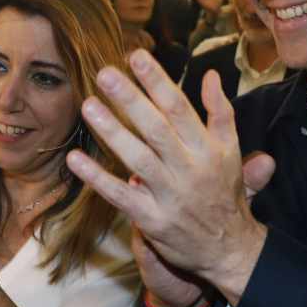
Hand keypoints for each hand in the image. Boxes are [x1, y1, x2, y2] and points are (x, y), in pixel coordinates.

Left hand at [66, 57, 267, 303]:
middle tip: (104, 73)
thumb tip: (211, 75)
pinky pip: (119, 196)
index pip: (179, 108)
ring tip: (88, 106)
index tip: (136, 56)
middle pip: (156, 129)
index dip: (157, 82)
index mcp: (208, 148)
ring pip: (137, 158)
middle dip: (130, 99)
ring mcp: (169, 195)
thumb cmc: (225, 193)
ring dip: (112, 132)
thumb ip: (220, 112)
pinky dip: (97, 178)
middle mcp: (189, 168)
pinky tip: (75, 159)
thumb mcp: (231, 151)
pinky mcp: (151, 219)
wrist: (229, 249)